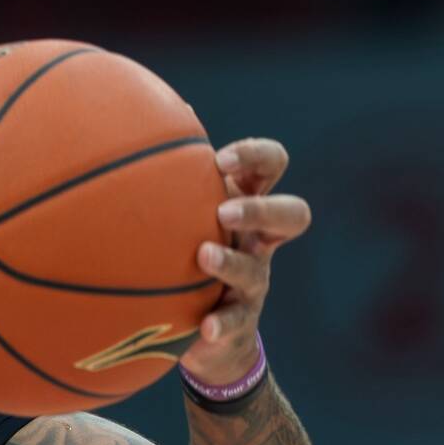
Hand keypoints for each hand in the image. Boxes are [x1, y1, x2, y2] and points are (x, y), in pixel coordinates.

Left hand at [182, 136, 311, 389]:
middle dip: (262, 208)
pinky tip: (203, 328)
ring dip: (230, 262)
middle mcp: (260, 242)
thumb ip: (173, 170)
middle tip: (225, 211)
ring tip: (202, 256)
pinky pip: (235, 324)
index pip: (271, 166)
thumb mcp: (184, 209)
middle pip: (291, 215)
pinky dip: (220, 325)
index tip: (219, 159)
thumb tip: (152, 113)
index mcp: (247, 204)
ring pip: (256, 269)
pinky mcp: (240, 322)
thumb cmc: (190, 251)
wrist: (206, 331)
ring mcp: (254, 282)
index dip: (255, 157)